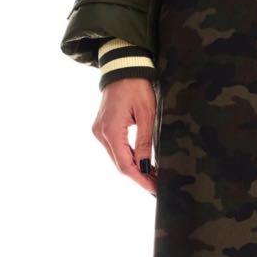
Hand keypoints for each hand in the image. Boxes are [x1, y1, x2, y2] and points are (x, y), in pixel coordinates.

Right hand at [92, 78, 157, 194]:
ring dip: (135, 169)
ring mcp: (99, 131)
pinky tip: (142, 163)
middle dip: (139, 177)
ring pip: (117, 158)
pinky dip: (129, 158)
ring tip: (154, 176)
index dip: (141, 180)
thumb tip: (147, 166)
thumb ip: (145, 142)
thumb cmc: (136, 86)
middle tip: (157, 185)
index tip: (154, 189)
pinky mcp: (102, 128)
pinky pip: (115, 149)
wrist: (122, 66)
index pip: (125, 165)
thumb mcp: (147, 114)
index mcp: (111, 131)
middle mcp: (101, 133)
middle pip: (120, 165)